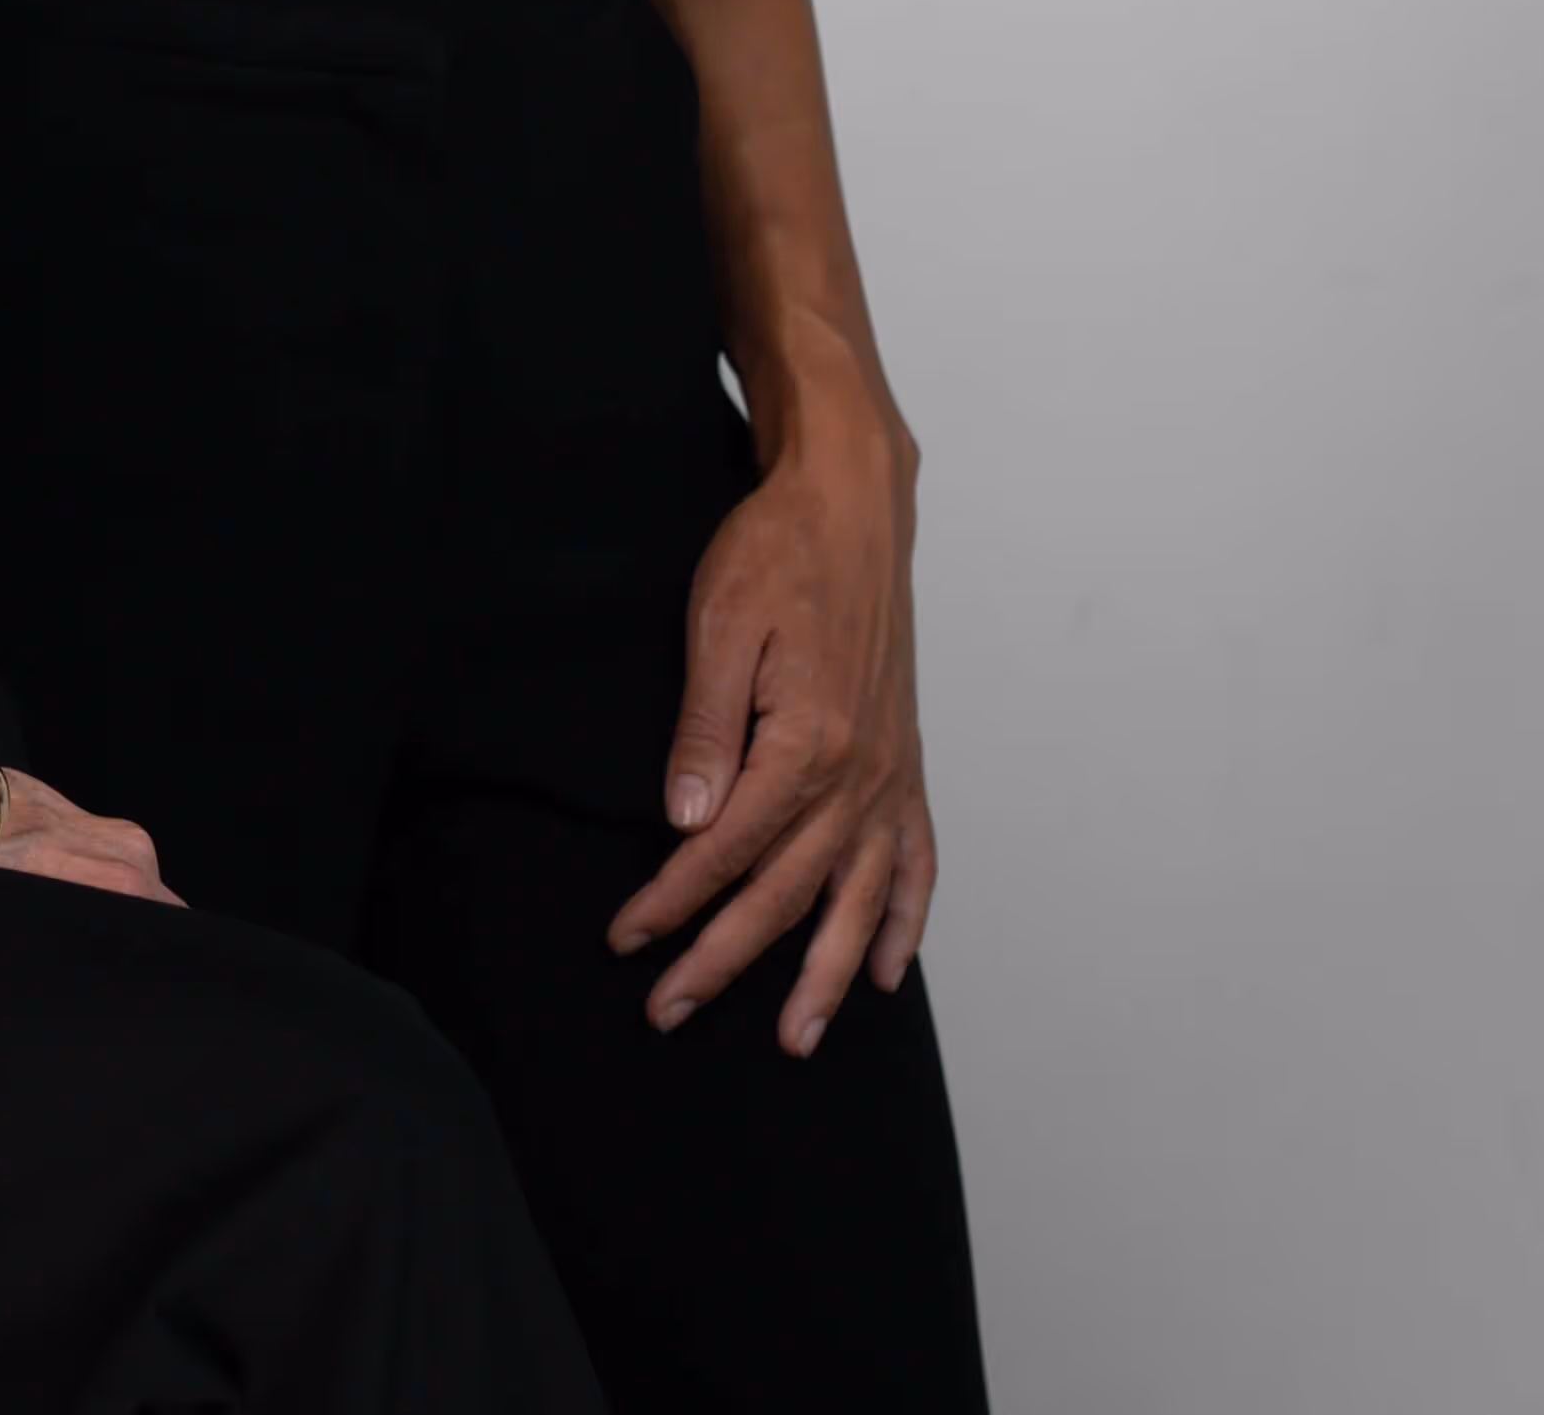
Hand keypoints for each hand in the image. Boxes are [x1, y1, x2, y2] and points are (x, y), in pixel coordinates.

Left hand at [609, 398, 936, 1053]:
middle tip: (671, 1010)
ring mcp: (892, 777)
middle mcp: (860, 776)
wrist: (850, 508)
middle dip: (725, 957)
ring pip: (859, 900)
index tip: (627, 937)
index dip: (672, 899)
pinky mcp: (908, 767)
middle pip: (787, 892)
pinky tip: (891, 972)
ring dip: (827, 974)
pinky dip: (906, 921)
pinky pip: (916, 864)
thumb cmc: (775, 556)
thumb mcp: (717, 628)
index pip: (727, 849)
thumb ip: (704, 731)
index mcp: (807, 743)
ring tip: (796, 1036)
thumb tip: (685, 823)